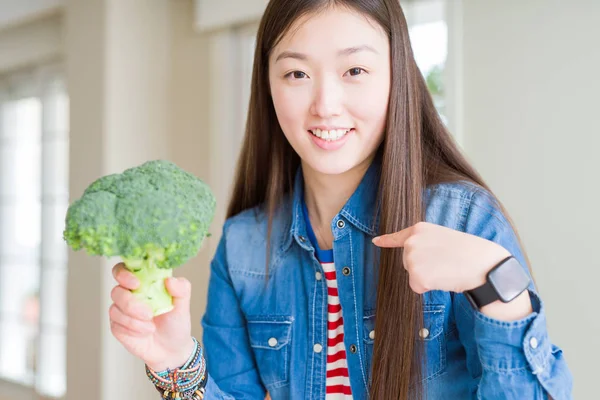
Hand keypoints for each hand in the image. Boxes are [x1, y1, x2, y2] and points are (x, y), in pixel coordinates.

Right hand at [109, 263, 194, 370]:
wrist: (172, 349)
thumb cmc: (176, 322)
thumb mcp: (183, 305)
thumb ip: (181, 289)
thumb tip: (170, 279)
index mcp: (144, 283)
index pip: (125, 269)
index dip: (124, 273)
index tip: (135, 283)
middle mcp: (129, 294)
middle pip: (116, 290)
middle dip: (129, 302)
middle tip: (148, 312)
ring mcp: (121, 311)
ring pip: (115, 309)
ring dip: (134, 320)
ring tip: (152, 327)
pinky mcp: (117, 327)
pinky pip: (116, 325)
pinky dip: (132, 329)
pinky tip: (145, 332)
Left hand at [372, 222, 510, 293]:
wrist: (483, 264)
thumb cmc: (469, 252)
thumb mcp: (443, 238)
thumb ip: (425, 244)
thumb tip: (415, 258)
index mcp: (419, 229)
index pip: (398, 236)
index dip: (387, 240)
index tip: (376, 241)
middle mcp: (411, 242)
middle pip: (407, 262)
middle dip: (423, 266)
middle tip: (445, 262)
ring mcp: (412, 258)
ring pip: (412, 275)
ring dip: (426, 278)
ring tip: (446, 269)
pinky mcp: (416, 276)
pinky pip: (417, 287)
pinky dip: (428, 287)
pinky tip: (443, 278)